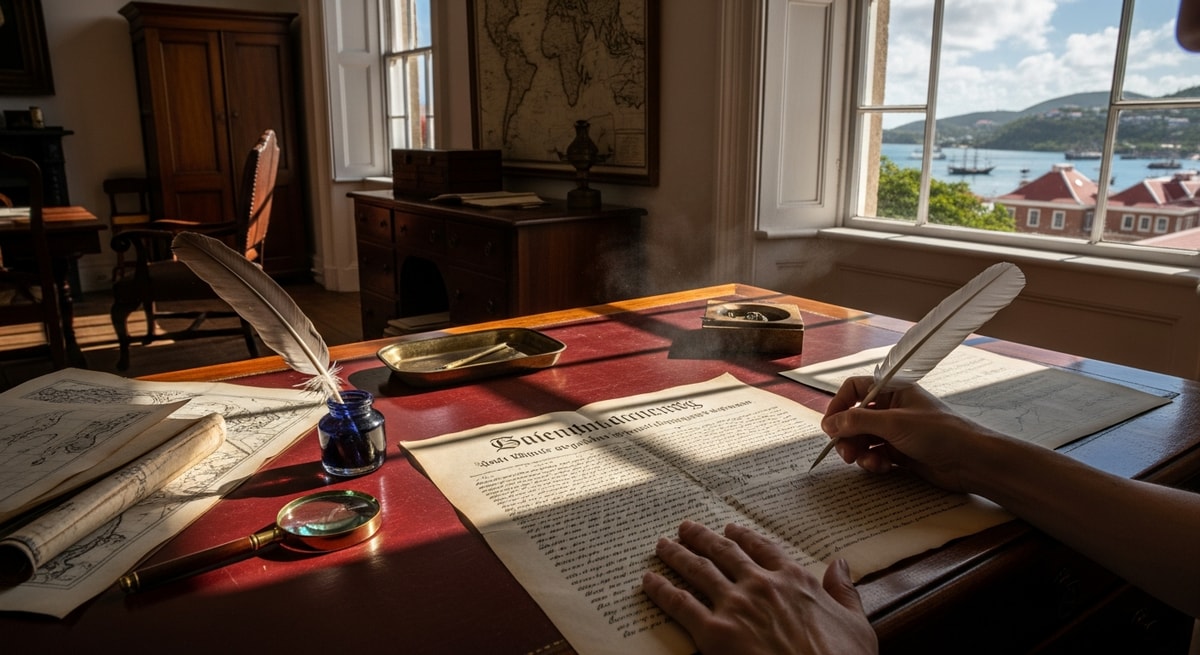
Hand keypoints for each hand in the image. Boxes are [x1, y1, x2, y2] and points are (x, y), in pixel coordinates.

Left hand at [642, 520, 876, 654]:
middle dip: (701, 538)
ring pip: (697, 570)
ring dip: (677, 555)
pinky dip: (661, 590)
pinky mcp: (713, 633)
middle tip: (685, 527)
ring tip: (662, 544)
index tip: (731, 529)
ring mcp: (735, 606)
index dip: (744, 537)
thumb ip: (845, 591)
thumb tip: (842, 564)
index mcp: (794, 579)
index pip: (763, 548)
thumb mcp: (856, 624)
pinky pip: (680, 604)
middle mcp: (761, 584)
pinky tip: (648, 580)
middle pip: (724, 553)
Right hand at [820, 376, 1003, 491]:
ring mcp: (896, 431)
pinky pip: (875, 454)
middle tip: (845, 452)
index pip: (855, 389)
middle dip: (847, 435)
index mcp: (893, 390)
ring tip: (865, 462)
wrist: (971, 461)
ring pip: (863, 439)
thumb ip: (858, 422)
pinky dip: (873, 462)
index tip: (830, 426)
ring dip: (859, 451)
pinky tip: (881, 467)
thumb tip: (829, 424)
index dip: (839, 405)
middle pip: (855, 418)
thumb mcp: (894, 423)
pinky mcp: (901, 452)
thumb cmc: (939, 433)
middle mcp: (892, 408)